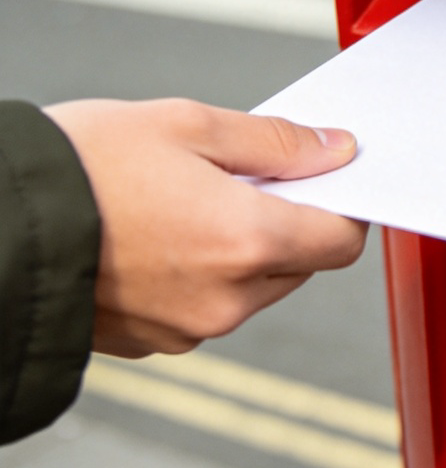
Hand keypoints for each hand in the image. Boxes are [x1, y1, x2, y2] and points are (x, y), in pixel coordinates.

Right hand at [44, 98, 366, 357]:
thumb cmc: (81, 165)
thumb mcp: (188, 124)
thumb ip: (276, 142)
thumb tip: (336, 151)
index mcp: (247, 242)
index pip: (341, 241)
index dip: (343, 206)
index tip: (326, 181)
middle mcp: (227, 299)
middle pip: (301, 265)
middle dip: (287, 222)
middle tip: (241, 179)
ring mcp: (189, 329)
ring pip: (256, 288)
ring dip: (245, 250)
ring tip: (189, 204)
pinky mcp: (154, 343)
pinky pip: (209, 308)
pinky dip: (204, 276)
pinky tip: (162, 237)